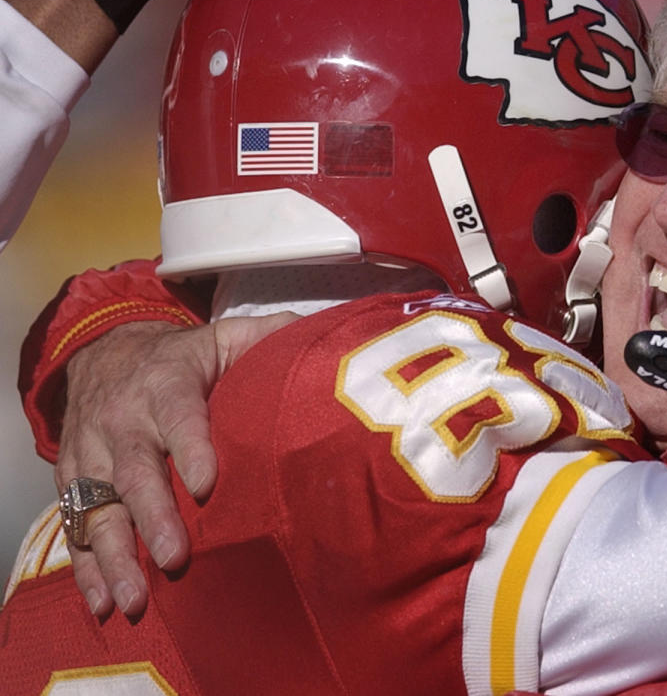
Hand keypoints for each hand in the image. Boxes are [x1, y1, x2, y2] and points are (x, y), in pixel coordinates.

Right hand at [56, 313, 297, 617]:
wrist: (105, 352)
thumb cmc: (184, 358)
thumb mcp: (225, 337)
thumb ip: (270, 337)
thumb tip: (319, 342)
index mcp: (166, 384)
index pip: (178, 415)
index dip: (191, 448)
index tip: (207, 484)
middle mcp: (124, 420)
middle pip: (135, 472)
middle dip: (154, 516)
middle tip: (174, 556)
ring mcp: (93, 453)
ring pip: (100, 508)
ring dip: (115, 556)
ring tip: (136, 597)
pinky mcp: (73, 481)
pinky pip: (76, 527)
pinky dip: (87, 568)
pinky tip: (103, 603)